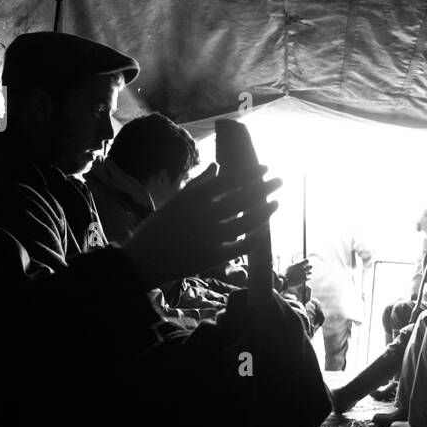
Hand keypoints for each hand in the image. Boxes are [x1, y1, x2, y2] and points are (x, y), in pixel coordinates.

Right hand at [121, 163, 280, 288]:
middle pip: (241, 199)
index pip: (227, 181)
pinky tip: (264, 229)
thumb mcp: (176, 201)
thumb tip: (217, 166)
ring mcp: (209, 237)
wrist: (144, 260)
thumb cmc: (160, 227)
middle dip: (264, 188)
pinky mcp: (212, 257)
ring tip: (276, 202)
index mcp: (192, 198)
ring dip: (264, 211)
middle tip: (281, 180)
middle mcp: (202, 215)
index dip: (249, 173)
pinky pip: (240, 246)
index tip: (266, 167)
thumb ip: (199, 184)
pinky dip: (254, 237)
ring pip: (245, 222)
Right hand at [284, 259, 311, 287]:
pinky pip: (309, 278)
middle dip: (310, 267)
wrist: (286, 280)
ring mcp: (304, 274)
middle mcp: (302, 268)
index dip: (307, 262)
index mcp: (299, 264)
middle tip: (310, 267)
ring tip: (310, 273)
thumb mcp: (290, 267)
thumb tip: (299, 263)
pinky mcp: (304, 279)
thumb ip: (296, 264)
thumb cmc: (287, 273)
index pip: (307, 261)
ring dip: (309, 273)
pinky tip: (308, 278)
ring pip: (310, 272)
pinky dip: (308, 278)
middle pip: (310, 266)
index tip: (306, 263)